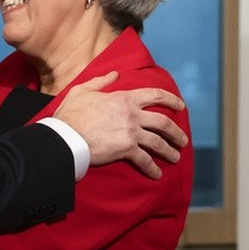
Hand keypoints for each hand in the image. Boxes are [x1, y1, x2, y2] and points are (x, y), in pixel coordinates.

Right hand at [53, 72, 186, 179]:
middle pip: (163, 122)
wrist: (66, 136)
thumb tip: (115, 74)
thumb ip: (101, 81)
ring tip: (175, 157)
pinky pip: (145, 160)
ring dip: (169, 151)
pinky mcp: (126, 149)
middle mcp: (132, 114)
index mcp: (125, 98)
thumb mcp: (83, 90)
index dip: (172, 100)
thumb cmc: (71, 114)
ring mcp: (131, 132)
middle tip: (183, 139)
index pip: (156, 95)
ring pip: (158, 142)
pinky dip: (152, 168)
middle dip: (176, 132)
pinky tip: (157, 175)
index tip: (181, 106)